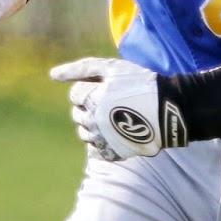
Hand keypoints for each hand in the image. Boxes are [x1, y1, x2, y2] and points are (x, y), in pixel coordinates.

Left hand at [49, 57, 164, 160]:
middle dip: (89, 106)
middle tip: (113, 101)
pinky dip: (101, 141)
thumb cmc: (139, 83)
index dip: (91, 88)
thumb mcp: (111, 68)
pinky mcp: (112, 153)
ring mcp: (102, 139)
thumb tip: (52, 75)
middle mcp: (93, 121)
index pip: (75, 94)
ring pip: (83, 132)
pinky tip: (115, 132)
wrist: (168, 110)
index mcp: (92, 99)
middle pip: (76, 114)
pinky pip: (94, 150)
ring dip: (93, 124)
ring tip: (115, 117)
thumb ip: (80, 69)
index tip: (109, 88)